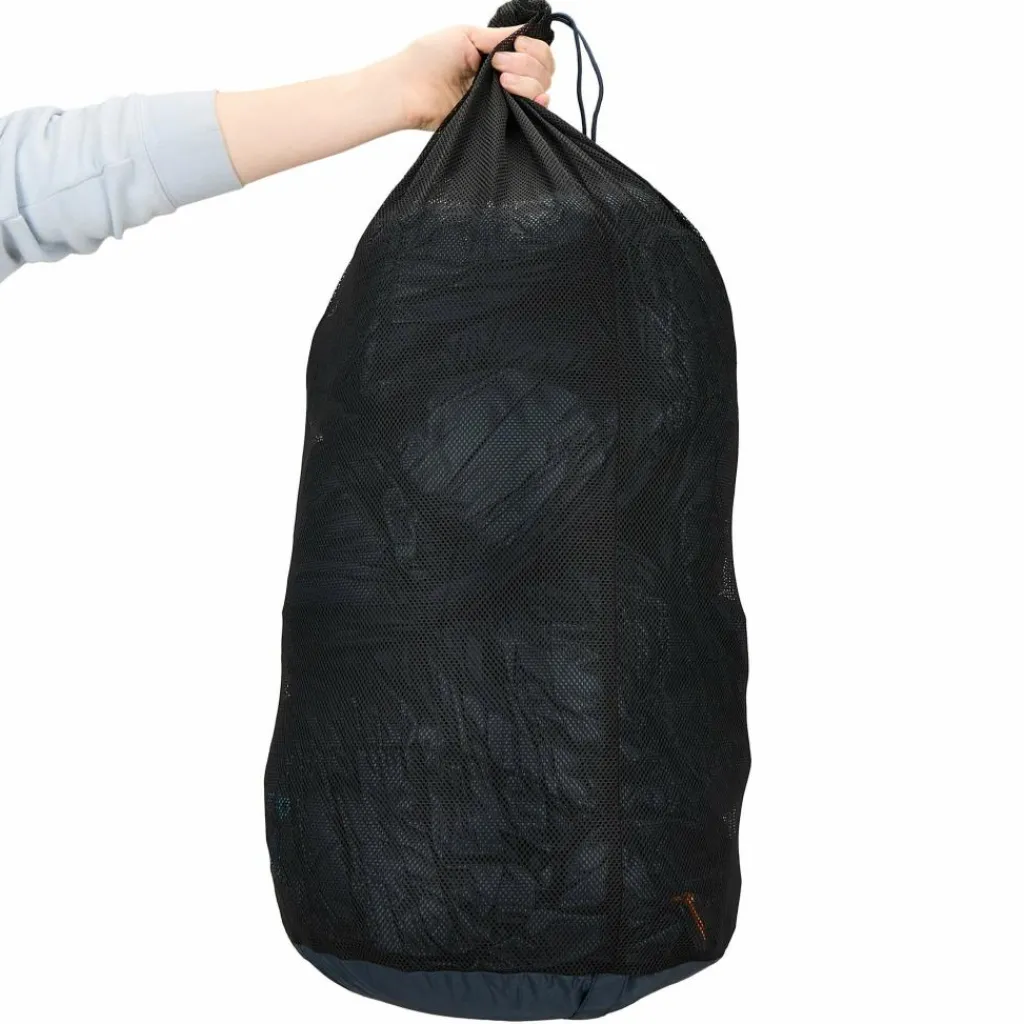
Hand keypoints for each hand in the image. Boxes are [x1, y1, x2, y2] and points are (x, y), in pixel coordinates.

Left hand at [393, 25, 554, 130]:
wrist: (407, 89)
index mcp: (497, 57)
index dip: (535, 48)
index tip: (516, 46)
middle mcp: (504, 80)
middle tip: (499, 65)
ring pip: (541, 91)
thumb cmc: (428, 59)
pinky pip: (530, 116)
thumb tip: (528, 29)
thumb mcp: (466, 35)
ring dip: (527, 81)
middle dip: (530, 63)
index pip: (536, 53)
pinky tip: (522, 96)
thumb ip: (499, 36)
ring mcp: (502, 102)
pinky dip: (536, 103)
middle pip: (544, 72)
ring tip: (501, 82)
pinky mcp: (496, 122)